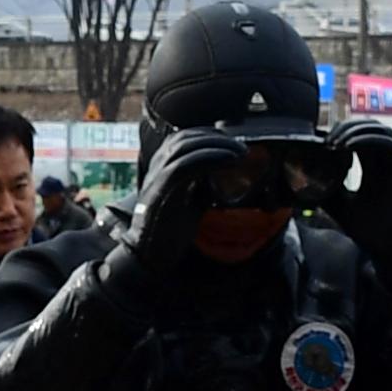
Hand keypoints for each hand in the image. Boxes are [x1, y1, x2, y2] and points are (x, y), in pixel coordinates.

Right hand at [124, 131, 244, 285]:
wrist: (149, 254)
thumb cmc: (170, 229)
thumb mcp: (193, 200)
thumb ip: (205, 184)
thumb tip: (228, 172)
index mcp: (161, 166)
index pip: (184, 138)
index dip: (209, 135)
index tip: (233, 143)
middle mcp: (156, 166)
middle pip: (187, 137)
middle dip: (217, 138)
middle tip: (242, 148)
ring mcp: (157, 176)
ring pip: (186, 146)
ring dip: (217, 145)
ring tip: (239, 153)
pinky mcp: (161, 189)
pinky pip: (186, 165)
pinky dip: (210, 158)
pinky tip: (229, 162)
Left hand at [319, 118, 391, 258]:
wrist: (390, 250)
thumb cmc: (369, 230)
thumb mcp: (339, 206)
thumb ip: (325, 189)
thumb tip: (299, 178)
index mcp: (372, 166)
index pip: (358, 135)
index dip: (341, 131)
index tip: (321, 143)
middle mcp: (386, 162)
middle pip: (370, 127)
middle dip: (347, 127)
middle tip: (328, 140)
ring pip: (382, 130)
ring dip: (358, 130)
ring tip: (337, 142)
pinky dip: (372, 140)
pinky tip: (352, 147)